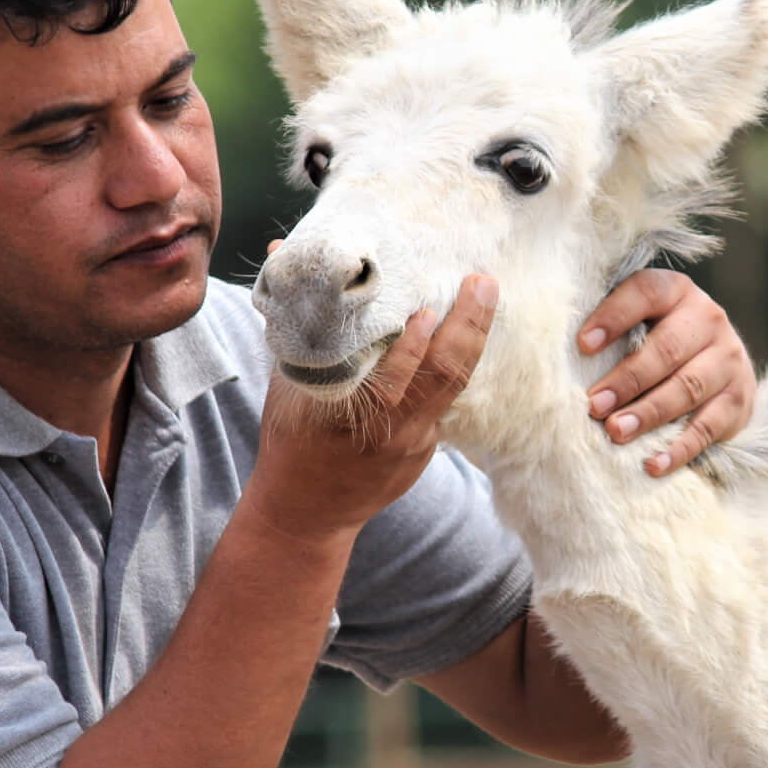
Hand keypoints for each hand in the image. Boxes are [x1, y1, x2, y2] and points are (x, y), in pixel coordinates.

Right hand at [247, 274, 499, 540]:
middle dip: (466, 325)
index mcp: (344, 412)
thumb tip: (283, 254)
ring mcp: (411, 445)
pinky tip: (468, 333)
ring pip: (453, 388)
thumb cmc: (290, 439)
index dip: (412, 347)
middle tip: (481, 283)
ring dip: (474, 338)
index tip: (426, 310)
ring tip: (485, 295)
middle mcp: (385, 430)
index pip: (388, 378)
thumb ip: (295, 320)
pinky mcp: (425, 453)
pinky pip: (446, 404)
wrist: (306, 513)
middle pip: (439, 376)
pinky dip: (457, 365)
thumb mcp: (285, 383)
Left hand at [578, 270, 754, 476]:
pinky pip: (708, 428)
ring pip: (688, 388)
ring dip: (649, 413)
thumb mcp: (638, 320)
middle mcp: (707, 319)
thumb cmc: (657, 341)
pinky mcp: (737, 400)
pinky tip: (652, 464)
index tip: (582, 344)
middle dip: (627, 380)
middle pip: (666, 349)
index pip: (645, 293)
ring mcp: (727, 360)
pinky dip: (679, 448)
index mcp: (675, 291)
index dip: (613, 317)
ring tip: (616, 432)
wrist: (720, 364)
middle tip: (593, 406)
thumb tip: (547, 352)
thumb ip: (606, 326)